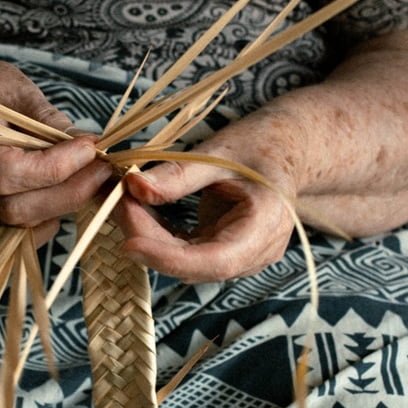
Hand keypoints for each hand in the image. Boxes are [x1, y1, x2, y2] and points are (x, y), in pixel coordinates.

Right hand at [0, 59, 113, 242]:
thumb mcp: (13, 87)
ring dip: (60, 206)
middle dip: (69, 192)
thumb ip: (46, 117)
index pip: (8, 171)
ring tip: (84, 179)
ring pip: (17, 226)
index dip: (57, 167)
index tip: (91, 148)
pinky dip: (42, 222)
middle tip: (101, 170)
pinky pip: (11, 236)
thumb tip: (86, 144)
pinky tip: (57, 196)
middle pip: (14, 208)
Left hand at [115, 113, 301, 282]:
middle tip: (118, 203)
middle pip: (195, 264)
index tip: (129, 243)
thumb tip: (134, 186)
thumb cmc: (262, 143)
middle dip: (151, 241)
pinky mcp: (224, 249)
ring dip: (151, 238)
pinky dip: (159, 234)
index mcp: (265, 226)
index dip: (169, 258)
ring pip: (186, 262)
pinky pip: (186, 251)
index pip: (215, 260)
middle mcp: (256, 251)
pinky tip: (138, 210)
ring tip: (123, 202)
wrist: (288, 147)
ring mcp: (241, 255)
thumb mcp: (220, 151)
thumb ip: (178, 174)